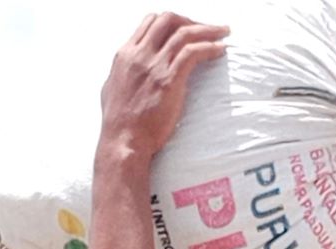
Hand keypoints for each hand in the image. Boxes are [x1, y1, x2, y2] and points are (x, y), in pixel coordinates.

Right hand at [97, 13, 227, 164]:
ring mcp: (154, 65)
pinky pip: (194, 51)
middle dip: (191, 20)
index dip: (171, 21)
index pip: (150, 21)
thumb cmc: (119, 122)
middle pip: (168, 20)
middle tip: (206, 29)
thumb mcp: (112, 88)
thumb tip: (132, 66)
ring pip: (185, 32)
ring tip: (223, 32)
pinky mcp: (169, 79)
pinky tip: (220, 50)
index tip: (186, 28)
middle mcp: (139, 54)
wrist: (123, 141)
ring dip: (208, 29)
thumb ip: (125, 71)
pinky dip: (210, 46)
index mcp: (125, 54)